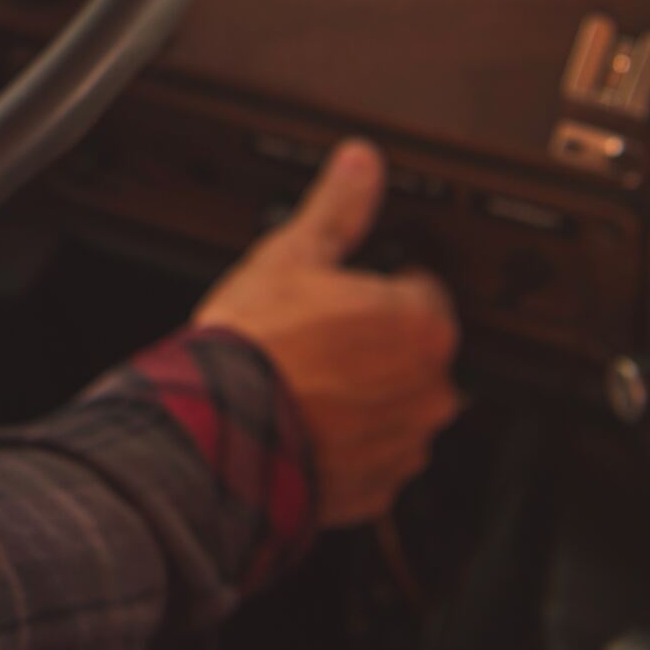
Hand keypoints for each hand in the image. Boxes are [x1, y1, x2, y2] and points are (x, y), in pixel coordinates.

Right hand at [192, 140, 462, 526]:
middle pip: (413, 354)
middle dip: (375, 347)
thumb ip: (338, 208)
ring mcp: (406, 443)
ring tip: (306, 384)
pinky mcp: (379, 488)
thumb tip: (361, 162)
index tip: (341, 296)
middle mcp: (431, 389)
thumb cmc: (255, 345)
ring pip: (396, 407)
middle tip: (317, 340)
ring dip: (366, 397)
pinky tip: (305, 424)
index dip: (378, 289)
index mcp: (421, 326)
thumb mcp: (291, 255)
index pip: (421, 293)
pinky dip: (349, 445)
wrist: (219, 430)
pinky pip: (374, 457)